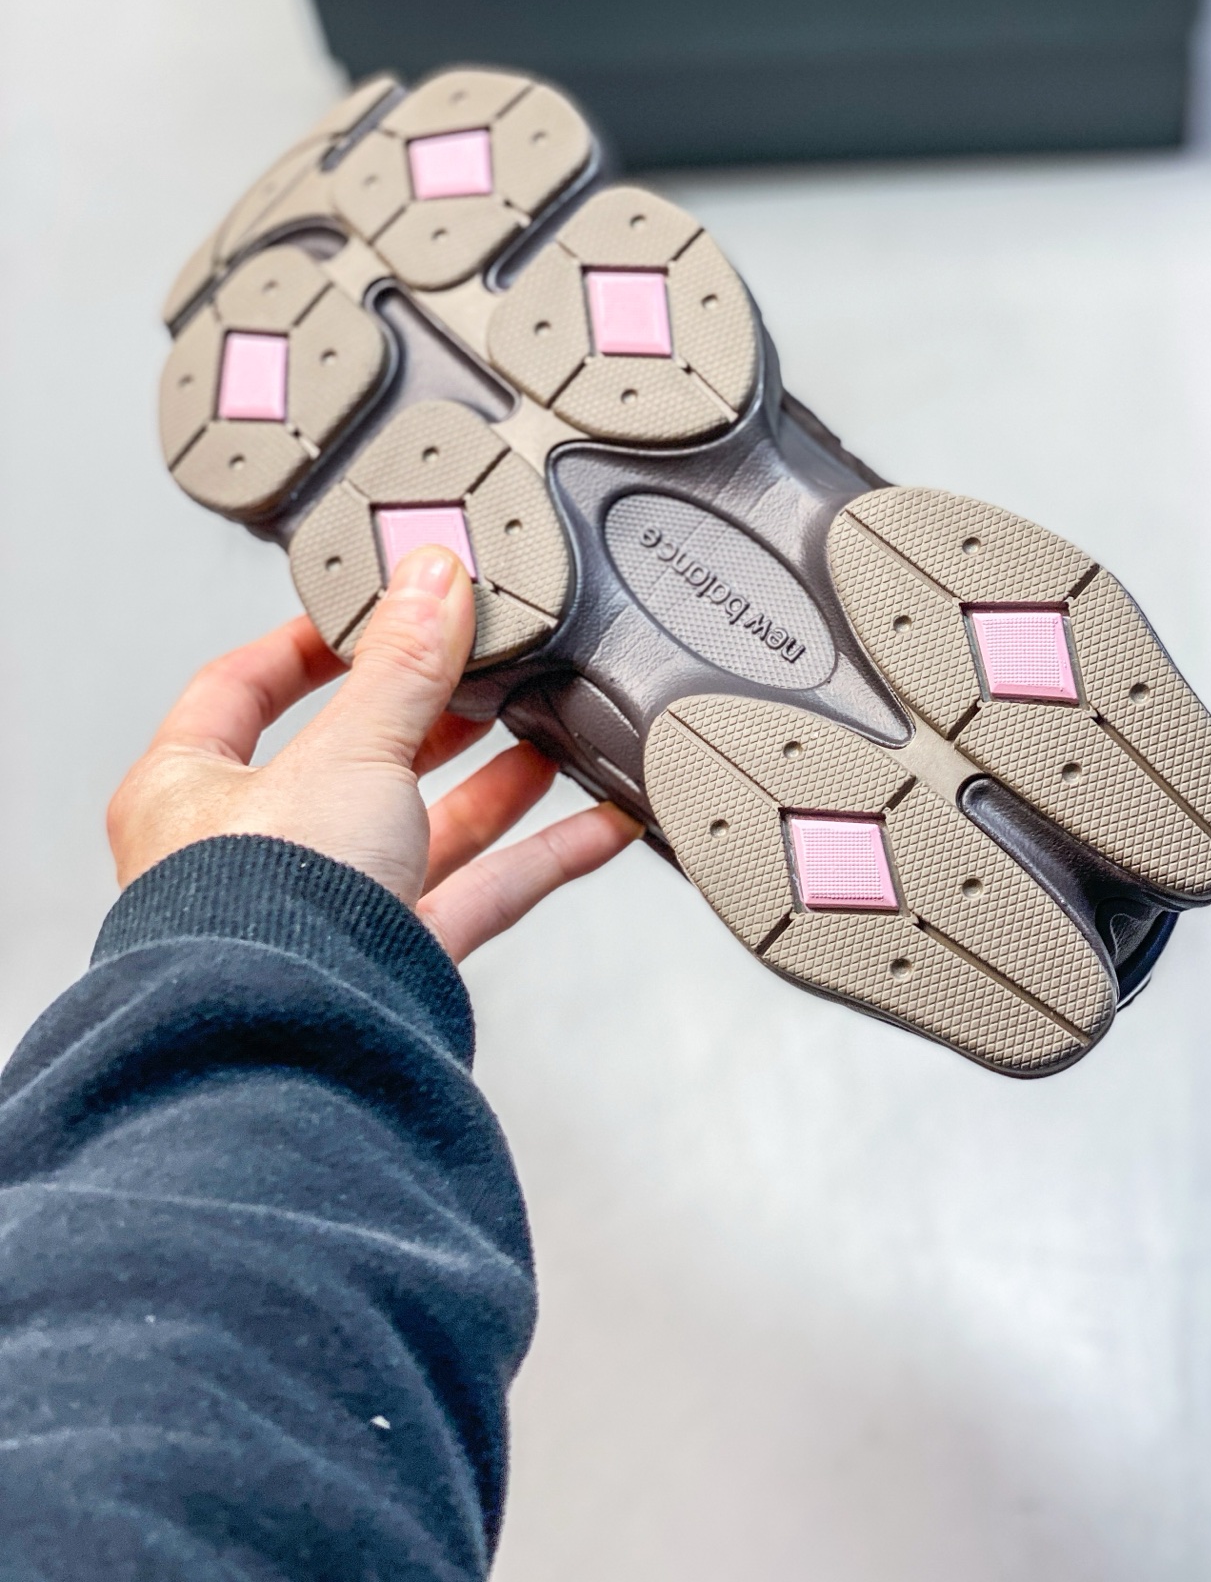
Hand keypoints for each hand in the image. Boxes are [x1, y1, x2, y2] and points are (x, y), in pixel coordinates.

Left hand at [107, 546, 641, 962]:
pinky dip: (538, 858)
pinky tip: (598, 824)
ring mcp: (325, 913)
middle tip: (482, 669)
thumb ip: (404, 666)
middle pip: (351, 759)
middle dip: (429, 715)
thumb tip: (431, 580)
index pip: (241, 689)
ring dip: (492, 784)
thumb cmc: (262, 915)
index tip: (375, 614)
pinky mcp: (391, 964)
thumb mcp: (348, 750)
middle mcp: (250, 856)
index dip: (309, 645)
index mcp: (190, 790)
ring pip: (421, 829)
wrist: (297, 1052)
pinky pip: (476, 895)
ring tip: (552, 734)